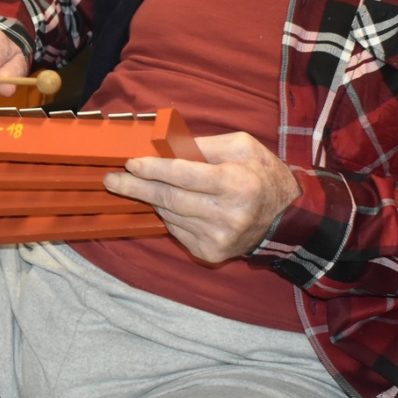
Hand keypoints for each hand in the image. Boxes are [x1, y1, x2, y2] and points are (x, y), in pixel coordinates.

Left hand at [105, 130, 300, 263]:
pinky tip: (174, 205)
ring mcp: (218, 238)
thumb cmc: (262, 175)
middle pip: (169, 199)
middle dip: (135, 187)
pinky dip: (170, 216)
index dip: (153, 169)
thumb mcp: (241, 147)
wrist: (286, 220)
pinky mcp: (211, 253)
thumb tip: (163, 145)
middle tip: (111, 179)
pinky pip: (177, 231)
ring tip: (144, 186)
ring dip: (153, 199)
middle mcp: (226, 214)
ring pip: (170, 216)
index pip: (183, 175)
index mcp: (235, 183)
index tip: (130, 162)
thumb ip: (202, 144)